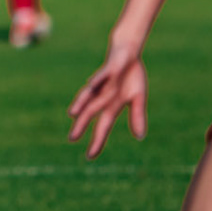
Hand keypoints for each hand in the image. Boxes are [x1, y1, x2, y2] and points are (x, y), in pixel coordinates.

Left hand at [67, 40, 147, 158]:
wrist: (128, 54)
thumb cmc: (130, 77)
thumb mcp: (138, 98)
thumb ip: (137, 116)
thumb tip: (140, 137)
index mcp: (112, 105)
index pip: (103, 126)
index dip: (97, 140)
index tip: (90, 156)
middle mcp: (103, 97)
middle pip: (90, 113)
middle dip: (81, 126)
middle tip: (72, 139)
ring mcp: (103, 84)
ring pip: (89, 95)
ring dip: (81, 103)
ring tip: (73, 114)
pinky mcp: (108, 70)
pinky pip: (100, 76)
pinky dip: (96, 81)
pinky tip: (90, 85)